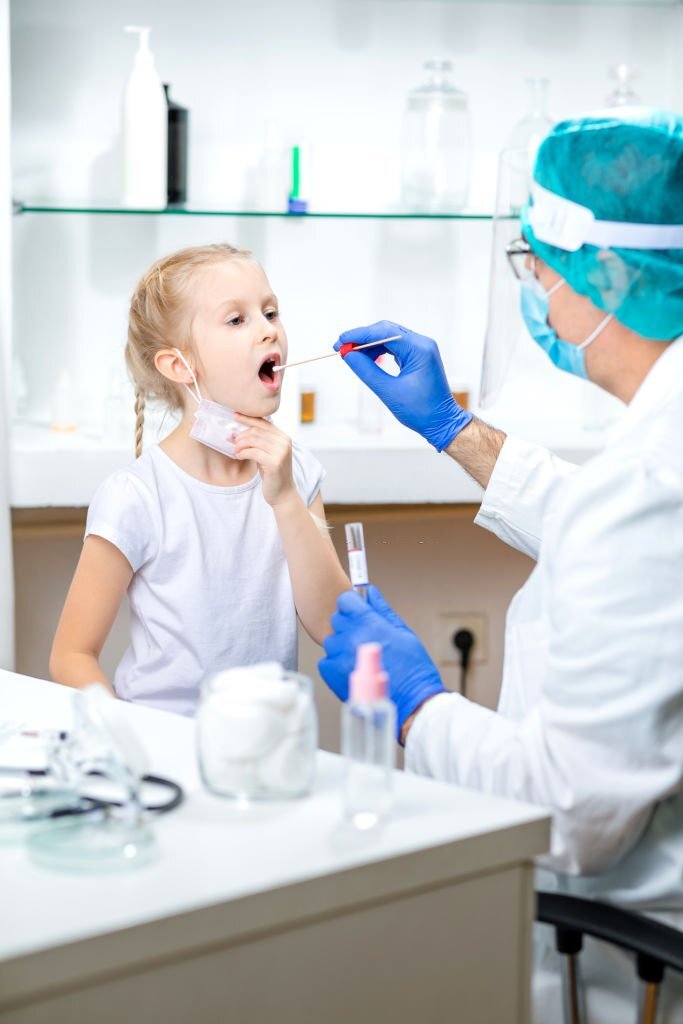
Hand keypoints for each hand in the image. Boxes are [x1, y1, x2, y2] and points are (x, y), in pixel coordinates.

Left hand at [233, 415, 295, 507]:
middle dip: (241, 435)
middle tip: (232, 441)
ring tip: (236, 451)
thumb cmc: (272, 473)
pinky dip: (243, 453)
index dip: (248, 418)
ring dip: (240, 444)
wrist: (283, 493)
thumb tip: (240, 430)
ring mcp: (281, 452)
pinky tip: (239, 456)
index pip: (264, 422)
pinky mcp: (274, 463)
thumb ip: (261, 441)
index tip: (234, 415)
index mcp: (284, 437)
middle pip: (257, 431)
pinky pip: (253, 452)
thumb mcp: (269, 453)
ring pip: (254, 440)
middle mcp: (284, 442)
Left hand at [319, 585, 445, 738]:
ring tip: (359, 656)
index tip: (357, 610)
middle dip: (348, 624)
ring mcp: (340, 657)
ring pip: (331, 640)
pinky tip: (352, 668)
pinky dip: (335, 663)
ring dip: (341, 645)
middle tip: (363, 636)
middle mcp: (351, 638)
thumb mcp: (403, 632)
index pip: (345, 600)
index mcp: (370, 624)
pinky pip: (326, 660)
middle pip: (337, 619)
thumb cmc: (413, 669)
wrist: (411, 703)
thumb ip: (382, 610)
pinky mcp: (333, 675)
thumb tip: (370, 592)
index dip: (352, 604)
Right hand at [334, 320, 472, 451]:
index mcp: (419, 350)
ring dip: (369, 344)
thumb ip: (366, 370)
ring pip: (389, 337)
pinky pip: (396, 346)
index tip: (340, 341)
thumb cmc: (421, 411)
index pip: (384, 332)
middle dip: (362, 338)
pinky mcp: (419, 356)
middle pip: (386, 330)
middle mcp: (422, 344)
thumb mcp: (388, 391)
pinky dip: (379, 351)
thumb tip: (348, 355)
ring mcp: (422, 349)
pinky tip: (368, 359)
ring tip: (352, 356)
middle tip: (342, 348)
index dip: (359, 335)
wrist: (442, 422)